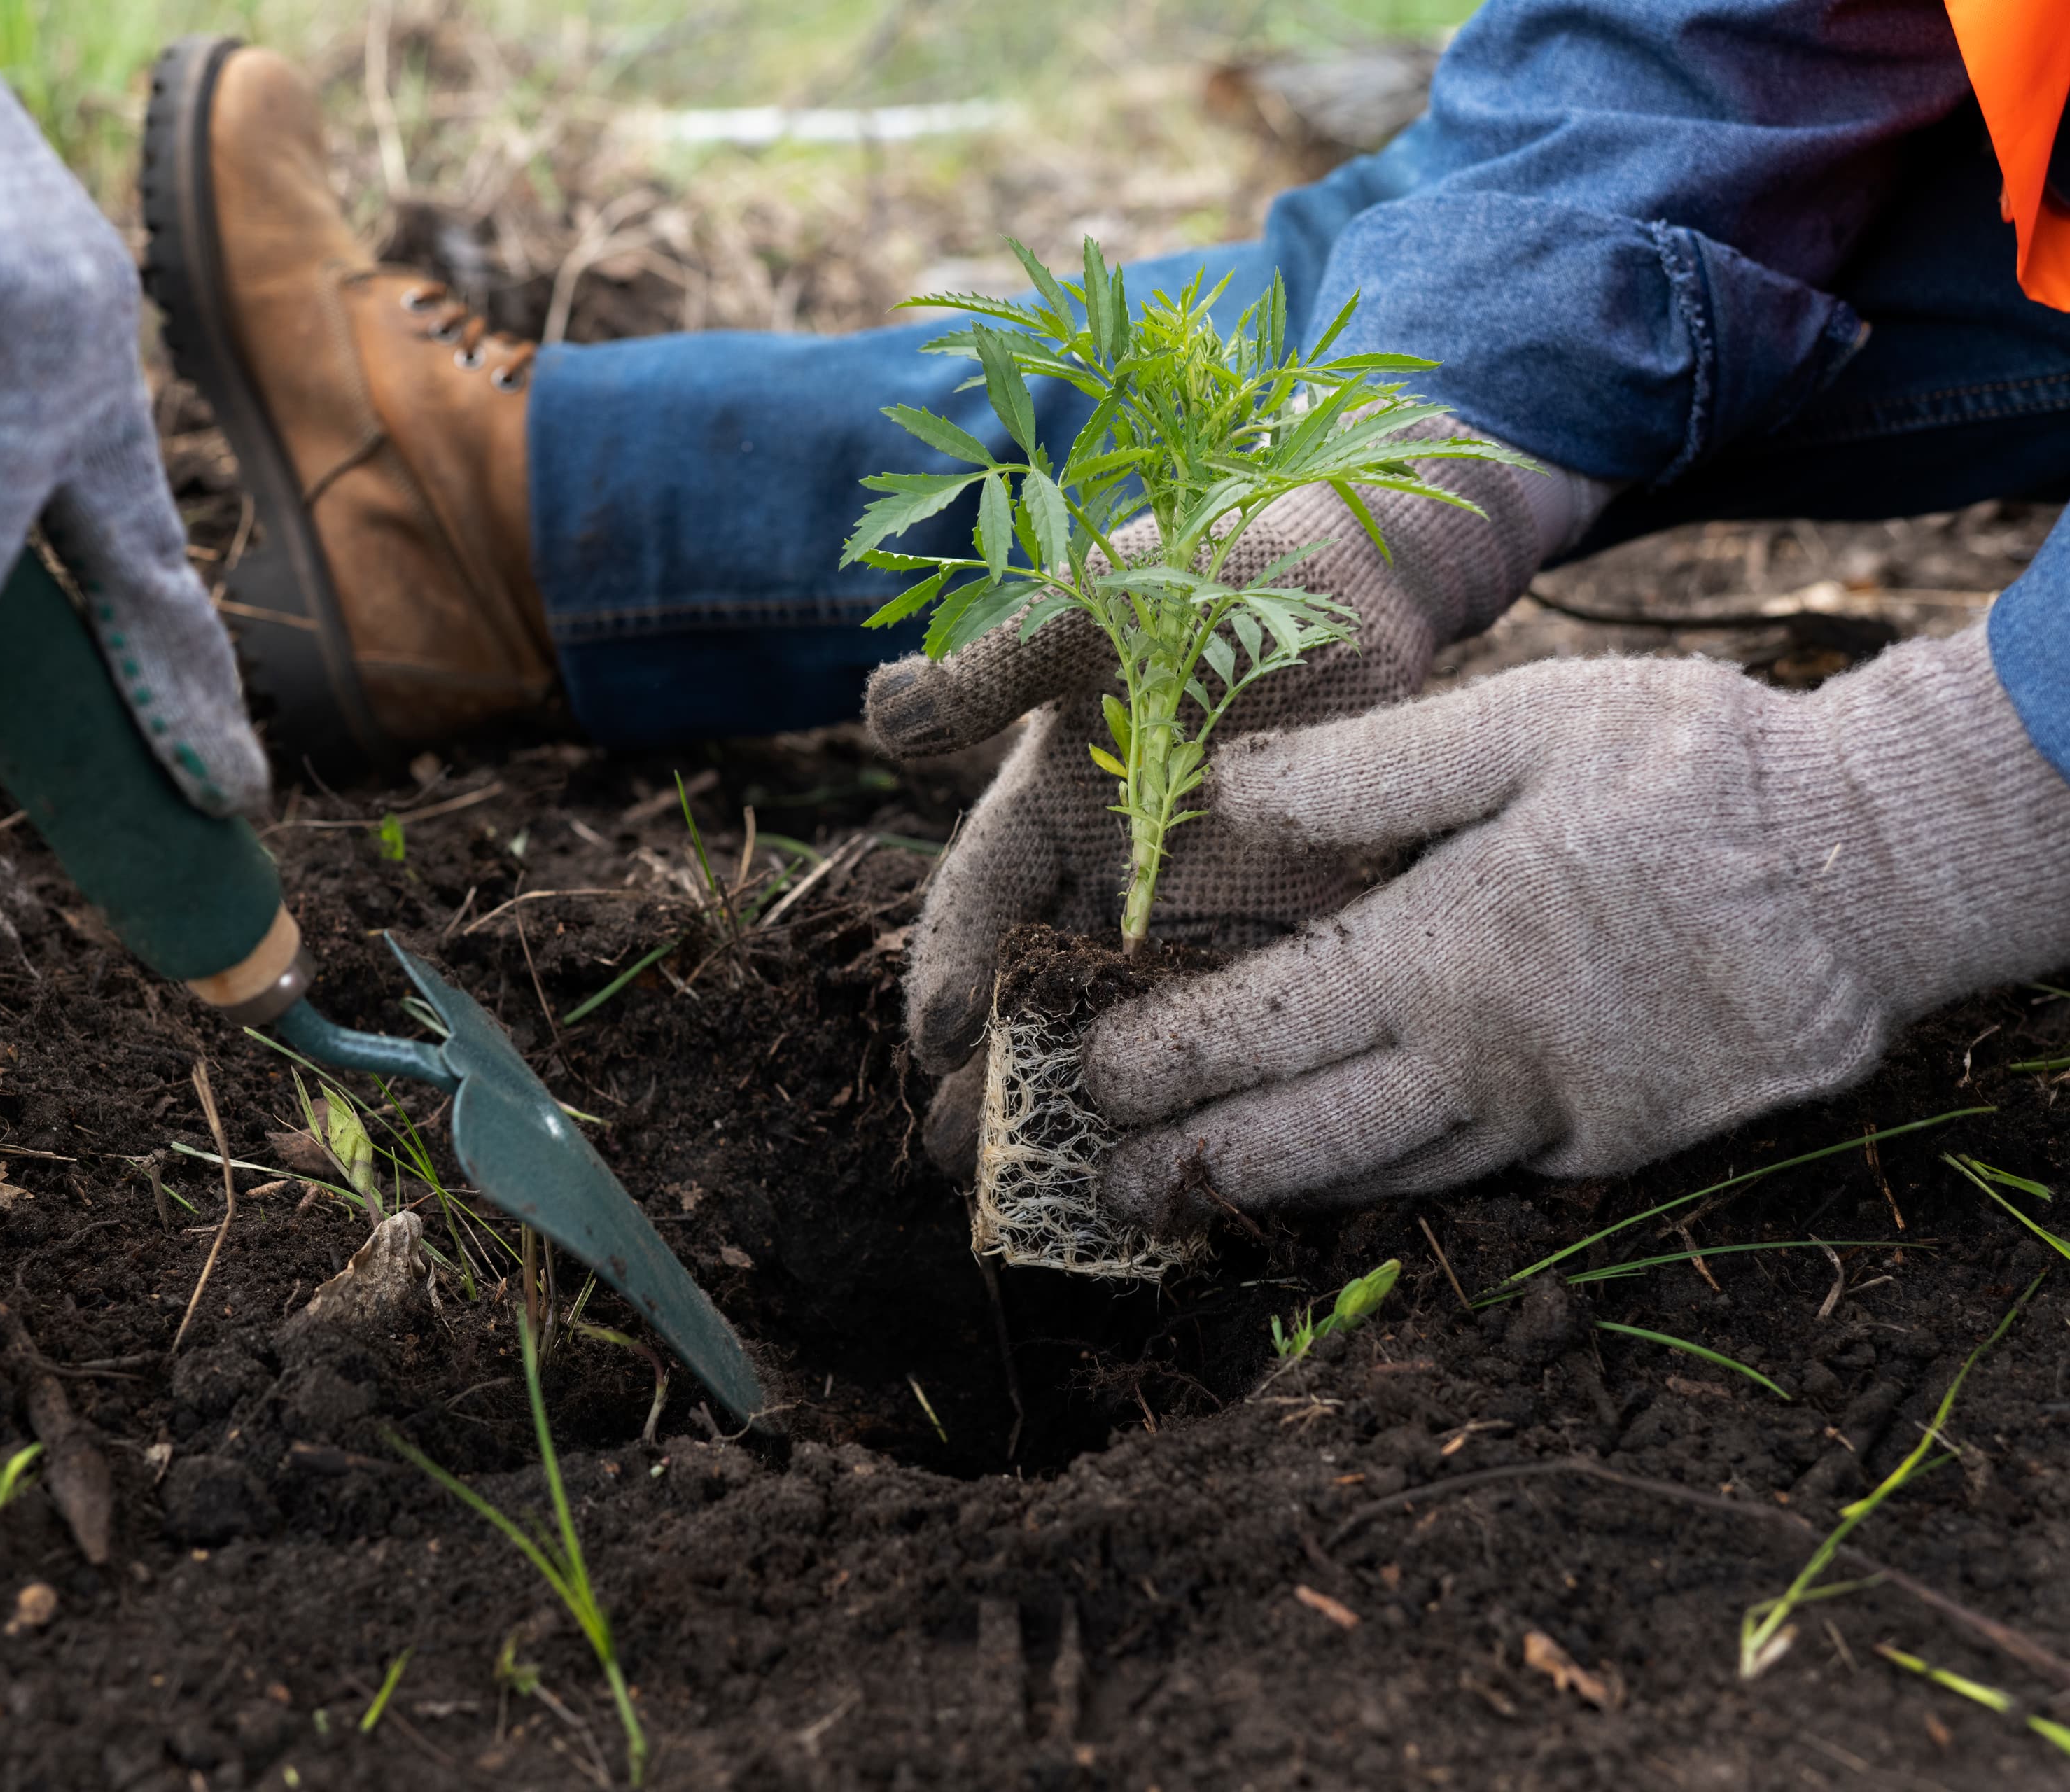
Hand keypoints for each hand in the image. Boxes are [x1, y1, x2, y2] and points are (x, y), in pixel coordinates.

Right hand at [865, 431, 1597, 1168]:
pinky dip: (1235, 1068)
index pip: (979, 905)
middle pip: (1044, 991)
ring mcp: (1202, 900)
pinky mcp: (1295, 913)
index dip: (951, 970)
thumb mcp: (1082, 606)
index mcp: (1042, 806)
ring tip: (1071, 1188)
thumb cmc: (1191, 569)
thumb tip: (881, 715)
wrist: (1338, 565)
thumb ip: (993, 667)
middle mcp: (1112, 871)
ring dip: (1108, 1101)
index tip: (936, 1039)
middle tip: (965, 1160)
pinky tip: (1219, 1141)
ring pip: (1144, 1019)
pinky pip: (1258, 1000)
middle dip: (1003, 1077)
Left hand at [1084, 626, 2069, 1224]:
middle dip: (1187, 1166)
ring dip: (1276, 1194)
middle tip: (1100, 1183)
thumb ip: (1368, 769)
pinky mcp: (1610, 1145)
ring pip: (1378, 1176)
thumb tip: (1226, 786)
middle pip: (1297, 1139)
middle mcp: (1479, 1059)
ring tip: (1193, 1201)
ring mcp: (1549, 1117)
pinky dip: (1394, 1183)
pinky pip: (1474, 1176)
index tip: (1078, 1076)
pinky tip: (1347, 1177)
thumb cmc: (1698, 775)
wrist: (1876, 872)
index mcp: (1438, 951)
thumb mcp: (1528, 723)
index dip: (1154, 1060)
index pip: (1254, 1027)